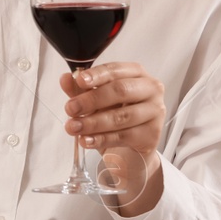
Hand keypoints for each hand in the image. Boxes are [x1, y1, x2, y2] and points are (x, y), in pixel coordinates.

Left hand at [61, 61, 165, 213]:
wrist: (131, 149)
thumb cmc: (116, 116)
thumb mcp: (96, 102)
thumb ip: (81, 90)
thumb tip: (66, 78)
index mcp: (136, 74)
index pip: (116, 69)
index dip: (97, 75)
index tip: (79, 80)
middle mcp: (150, 89)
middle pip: (120, 91)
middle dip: (92, 100)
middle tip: (71, 108)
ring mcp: (154, 112)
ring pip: (121, 116)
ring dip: (93, 122)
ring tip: (73, 127)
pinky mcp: (151, 135)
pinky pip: (123, 136)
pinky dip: (101, 139)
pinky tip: (86, 140)